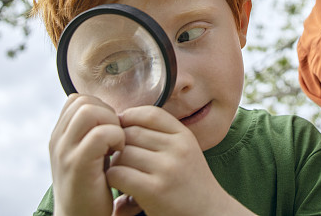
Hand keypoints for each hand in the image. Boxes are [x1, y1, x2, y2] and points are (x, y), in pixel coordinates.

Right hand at [49, 94, 125, 215]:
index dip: (99, 106)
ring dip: (110, 122)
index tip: (110, 128)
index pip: (77, 99)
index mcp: (60, 136)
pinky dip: (115, 138)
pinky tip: (117, 153)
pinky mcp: (77, 164)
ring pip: (89, 111)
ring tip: (116, 143)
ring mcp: (65, 152)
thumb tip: (112, 113)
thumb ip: (91, 134)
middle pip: (82, 100)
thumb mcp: (87, 155)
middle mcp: (57, 141)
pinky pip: (99, 134)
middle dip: (106, 112)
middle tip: (115, 135)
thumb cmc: (92, 188)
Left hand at [105, 106, 253, 215]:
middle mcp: (178, 148)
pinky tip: (121, 187)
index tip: (121, 130)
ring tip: (121, 173)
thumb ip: (161, 135)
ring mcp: (167, 168)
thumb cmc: (189, 184)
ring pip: (123, 153)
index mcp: (185, 136)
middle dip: (119, 144)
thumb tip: (119, 119)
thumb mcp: (184, 151)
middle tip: (117, 157)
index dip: (130, 118)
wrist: (208, 214)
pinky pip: (119, 174)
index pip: (150, 113)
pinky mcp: (154, 190)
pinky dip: (113, 179)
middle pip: (132, 133)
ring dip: (115, 163)